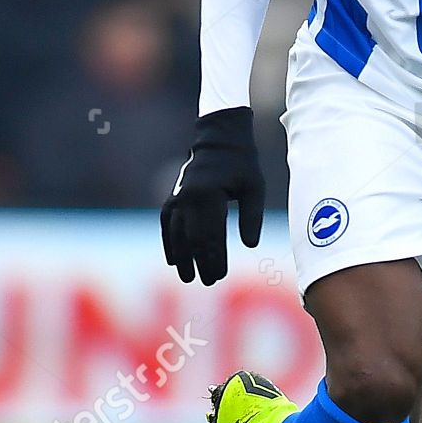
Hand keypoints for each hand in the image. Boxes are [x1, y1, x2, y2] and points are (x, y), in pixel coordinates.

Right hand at [160, 107, 264, 284]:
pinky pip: (167, 224)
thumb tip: (250, 245)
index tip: (220, 276)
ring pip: (176, 234)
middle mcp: (189, 198)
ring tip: (188, 278)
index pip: (211, 235)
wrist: (219, 140)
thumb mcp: (254, 188)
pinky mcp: (173, 197)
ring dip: (182, 258)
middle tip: (209, 282)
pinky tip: (173, 259)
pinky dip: (169, 243)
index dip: (214, 258)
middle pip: (192, 239)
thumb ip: (252, 216)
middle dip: (200, 262)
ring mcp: (177, 197)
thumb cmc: (242, 165)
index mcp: (209, 195)